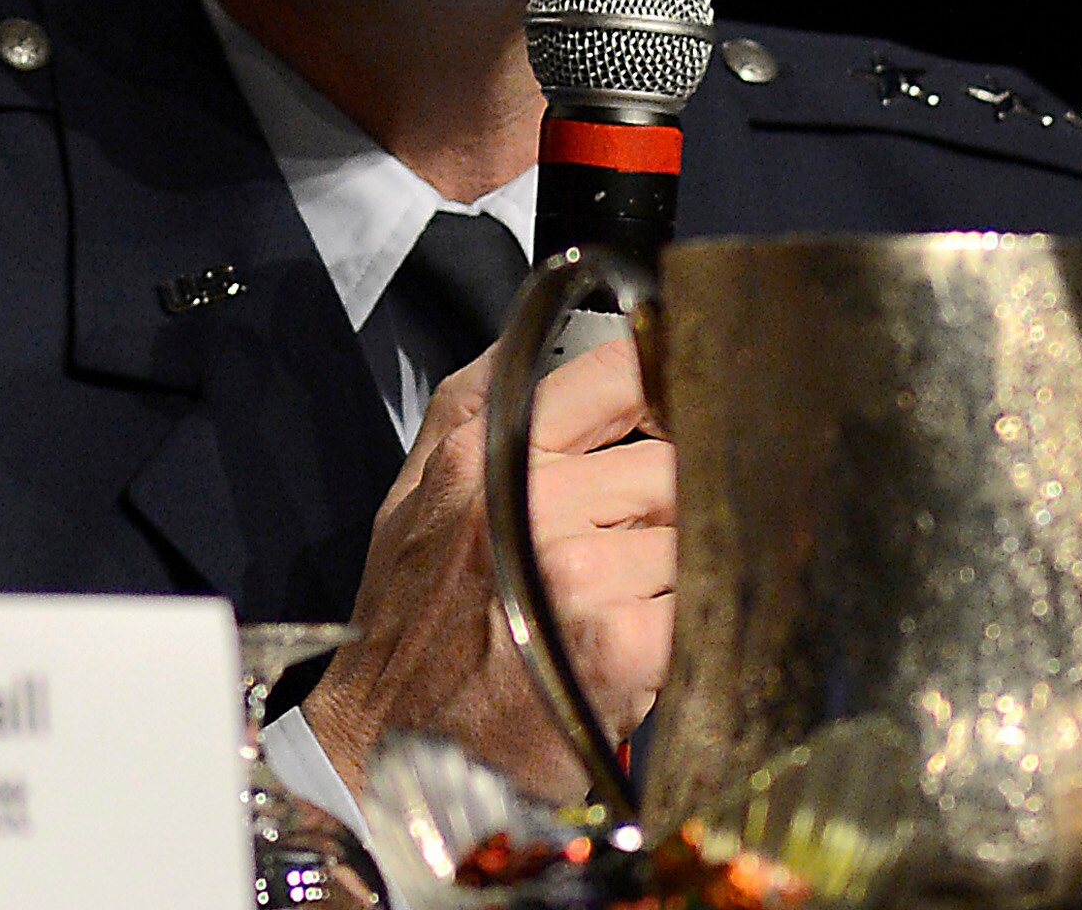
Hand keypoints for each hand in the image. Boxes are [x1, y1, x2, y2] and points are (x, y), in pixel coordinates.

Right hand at [302, 332, 673, 802]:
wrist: (387, 745)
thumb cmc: (405, 618)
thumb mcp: (412, 488)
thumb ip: (468, 402)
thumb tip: (522, 336)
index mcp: (485, 453)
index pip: (615, 374)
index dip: (662, 385)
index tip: (679, 408)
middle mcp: (530, 500)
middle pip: (669, 462)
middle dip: (666, 505)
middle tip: (636, 546)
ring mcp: (576, 572)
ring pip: (689, 534)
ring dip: (676, 571)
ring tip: (629, 604)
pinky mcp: (618, 646)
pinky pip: (695, 606)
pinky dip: (683, 628)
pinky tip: (642, 649)